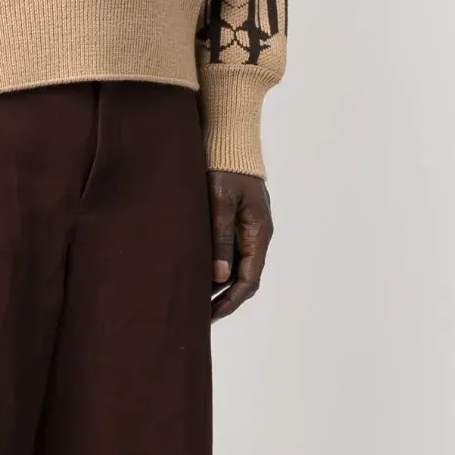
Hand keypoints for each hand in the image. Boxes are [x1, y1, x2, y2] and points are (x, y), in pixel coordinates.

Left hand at [207, 170, 272, 321]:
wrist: (229, 139)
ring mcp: (249, 227)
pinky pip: (231, 250)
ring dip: (220, 283)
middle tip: (200, 316)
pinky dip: (217, 265)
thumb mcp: (220, 201)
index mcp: (258, 231)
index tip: (211, 315)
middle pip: (244, 276)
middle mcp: (257, 233)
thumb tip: (219, 276)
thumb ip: (220, 236)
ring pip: (237, 265)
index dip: (231, 300)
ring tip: (196, 300)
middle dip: (225, 298)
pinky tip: (199, 272)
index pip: (249, 278)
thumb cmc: (224, 166)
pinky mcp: (238, 219)